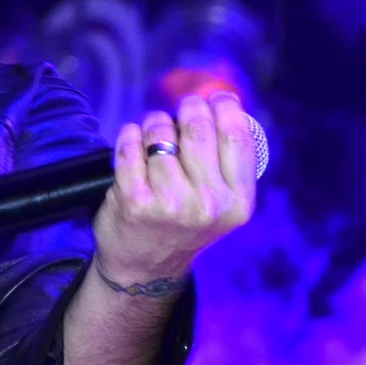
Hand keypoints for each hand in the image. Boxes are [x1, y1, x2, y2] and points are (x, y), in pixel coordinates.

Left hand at [91, 93, 257, 291]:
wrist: (144, 267)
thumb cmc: (183, 222)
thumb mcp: (220, 202)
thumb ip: (225, 160)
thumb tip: (222, 100)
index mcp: (237, 202)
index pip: (237, 136)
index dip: (226, 106)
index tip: (216, 98)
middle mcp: (207, 204)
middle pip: (198, 127)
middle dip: (188, 108)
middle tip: (182, 110)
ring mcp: (169, 202)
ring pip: (159, 132)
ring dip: (153, 124)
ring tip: (153, 137)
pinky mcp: (134, 200)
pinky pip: (129, 144)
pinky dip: (128, 136)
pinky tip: (131, 143)